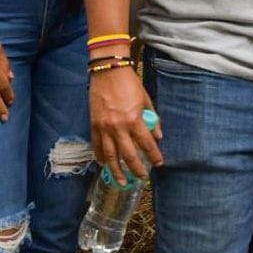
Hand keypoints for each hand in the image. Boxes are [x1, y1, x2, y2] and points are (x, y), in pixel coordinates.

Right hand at [89, 68, 161, 182]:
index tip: (158, 164)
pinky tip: (104, 164)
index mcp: (134, 119)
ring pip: (110, 155)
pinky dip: (100, 156)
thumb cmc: (129, 83)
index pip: (147, 144)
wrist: (108, 71)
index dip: (154, 156)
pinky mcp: (93, 124)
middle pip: (128, 155)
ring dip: (116, 170)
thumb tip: (158, 136)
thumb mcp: (145, 99)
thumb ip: (152, 118)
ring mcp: (104, 127)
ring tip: (121, 181)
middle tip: (142, 177)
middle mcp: (119, 127)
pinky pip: (96, 145)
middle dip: (136, 169)